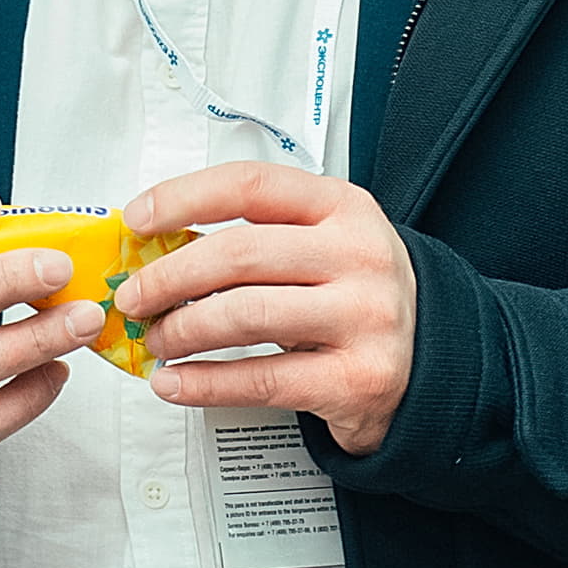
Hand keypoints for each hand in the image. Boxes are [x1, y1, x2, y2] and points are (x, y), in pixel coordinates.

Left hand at [115, 162, 417, 455]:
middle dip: (167, 277)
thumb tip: (155, 249)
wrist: (435, 362)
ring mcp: (364, 317)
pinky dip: (204, 382)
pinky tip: (174, 382)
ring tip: (156, 341)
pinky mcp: (358, 379)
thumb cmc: (356, 296)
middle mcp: (358, 255)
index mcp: (342, 207)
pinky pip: (261, 380)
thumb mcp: (320, 244)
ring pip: (244, 315)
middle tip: (133, 297)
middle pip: (238, 254)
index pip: (249, 185)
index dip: (181, 198)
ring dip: (181, 330)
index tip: (136, 219)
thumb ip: (254, 238)